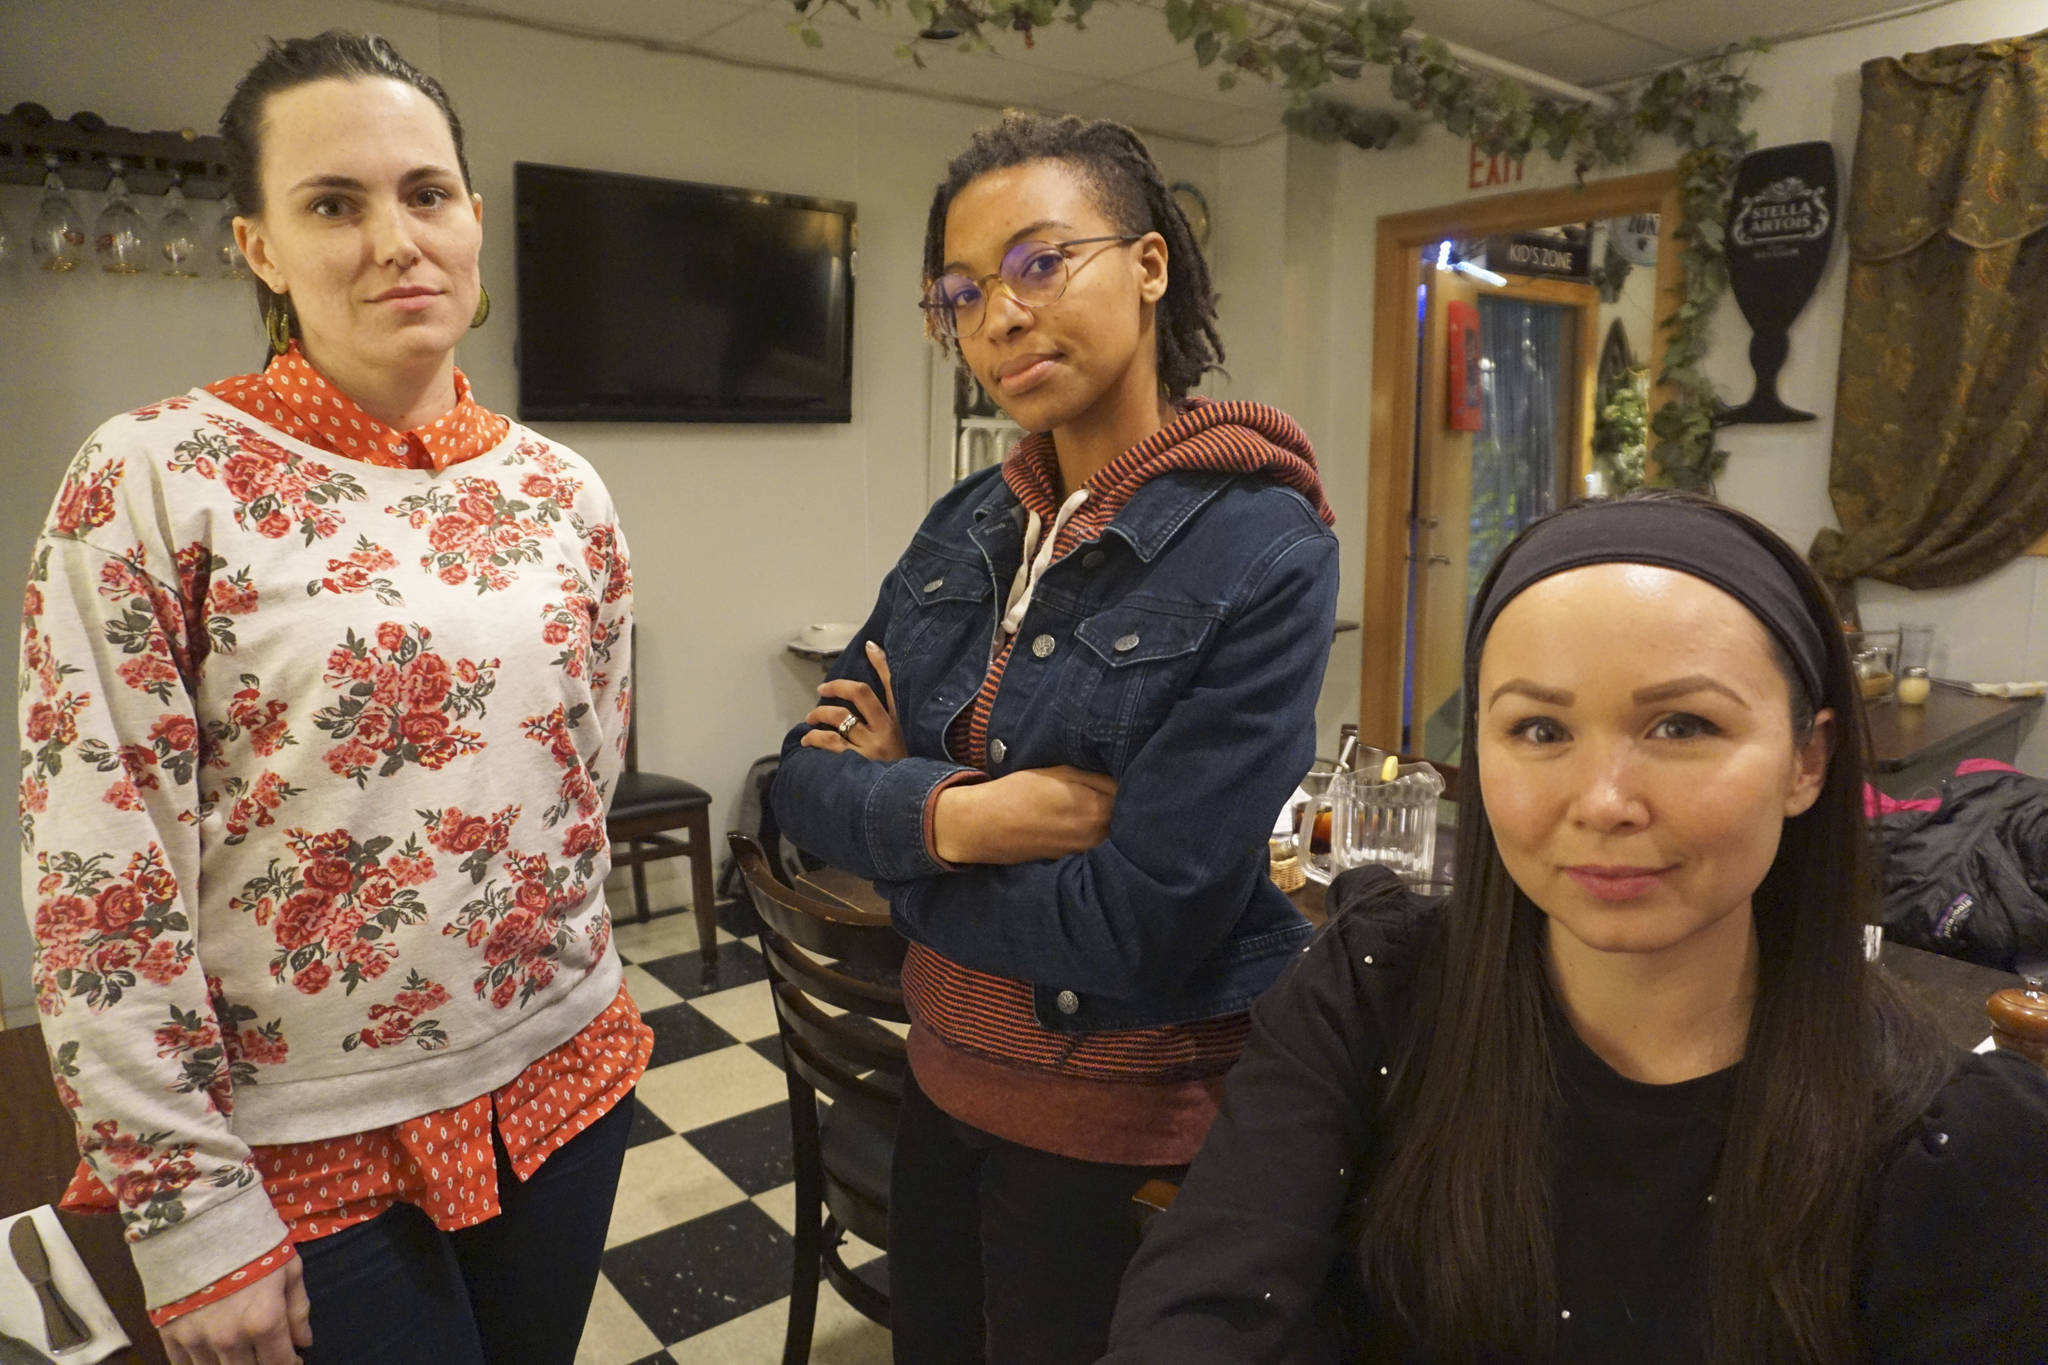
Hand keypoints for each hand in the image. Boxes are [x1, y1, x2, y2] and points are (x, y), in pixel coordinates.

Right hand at [162, 1255, 310, 1364]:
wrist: (198, 1221)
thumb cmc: (252, 1241)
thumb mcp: (288, 1268)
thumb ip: (297, 1309)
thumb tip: (303, 1342)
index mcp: (263, 1321)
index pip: (280, 1363)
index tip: (293, 1360)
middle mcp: (229, 1338)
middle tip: (266, 1354)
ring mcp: (196, 1340)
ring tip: (241, 1353)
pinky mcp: (170, 1335)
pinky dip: (199, 1364)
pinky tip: (211, 1355)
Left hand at [800, 642, 908, 761]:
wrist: (910, 803)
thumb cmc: (902, 772)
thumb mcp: (906, 742)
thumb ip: (893, 720)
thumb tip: (880, 689)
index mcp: (901, 723)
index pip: (892, 685)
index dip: (881, 663)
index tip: (869, 647)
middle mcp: (888, 731)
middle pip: (861, 694)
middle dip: (837, 687)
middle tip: (822, 690)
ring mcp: (872, 748)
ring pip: (840, 718)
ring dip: (820, 715)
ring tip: (810, 720)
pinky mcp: (857, 765)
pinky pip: (830, 744)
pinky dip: (815, 739)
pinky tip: (808, 742)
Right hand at [934, 765, 1117, 864]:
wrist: (985, 826)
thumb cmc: (1020, 792)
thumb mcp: (1061, 772)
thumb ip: (1097, 778)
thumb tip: (1123, 781)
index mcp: (1098, 811)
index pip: (1130, 797)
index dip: (1130, 785)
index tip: (1127, 776)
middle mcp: (1096, 836)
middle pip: (1123, 818)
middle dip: (1122, 804)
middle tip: (1111, 789)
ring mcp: (1084, 852)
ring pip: (1108, 832)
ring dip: (1106, 819)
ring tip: (1089, 804)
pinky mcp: (1070, 860)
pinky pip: (1092, 843)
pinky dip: (1091, 832)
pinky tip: (1075, 821)